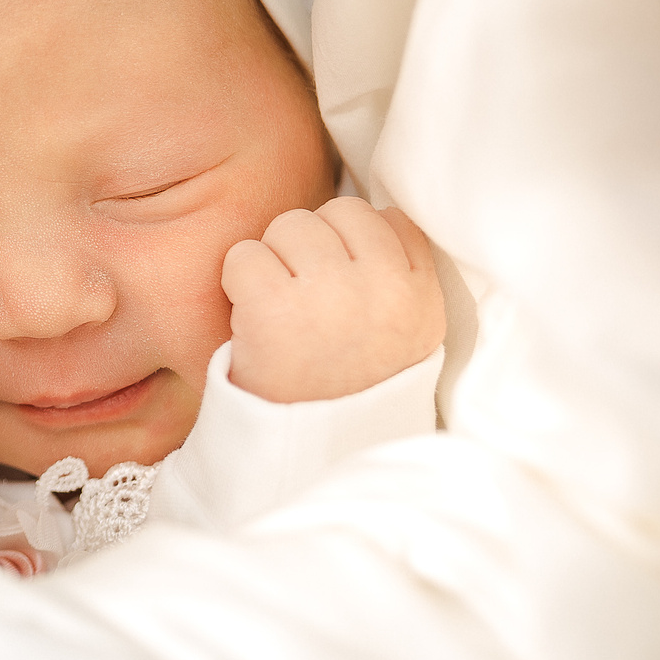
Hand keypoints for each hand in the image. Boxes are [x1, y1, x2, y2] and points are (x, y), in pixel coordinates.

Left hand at [221, 198, 445, 403]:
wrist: (303, 449)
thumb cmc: (345, 385)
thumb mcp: (407, 336)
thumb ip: (400, 274)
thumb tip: (372, 210)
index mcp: (422, 298)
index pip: (390, 219)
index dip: (354, 242)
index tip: (342, 280)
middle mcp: (384, 291)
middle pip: (337, 211)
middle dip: (312, 245)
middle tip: (305, 297)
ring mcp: (331, 297)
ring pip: (290, 225)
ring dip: (275, 259)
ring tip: (281, 307)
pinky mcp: (274, 309)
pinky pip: (245, 254)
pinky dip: (238, 280)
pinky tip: (250, 316)